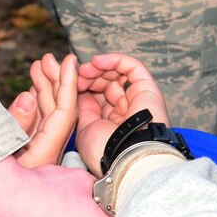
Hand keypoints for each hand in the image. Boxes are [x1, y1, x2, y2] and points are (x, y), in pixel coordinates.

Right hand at [0, 53, 112, 216]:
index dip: (68, 85)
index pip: (64, 114)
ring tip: (40, 63)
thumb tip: (29, 97)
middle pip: (59, 110)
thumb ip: (14, 126)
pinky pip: (36, 122)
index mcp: (44, 155)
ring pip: (47, 114)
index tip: (69, 61)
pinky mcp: (25, 153)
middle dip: (56, 81)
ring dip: (45, 88)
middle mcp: (44, 153)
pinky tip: (31, 85)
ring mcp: (35, 152)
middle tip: (52, 56)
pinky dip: (34, 102)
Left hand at [76, 53, 169, 176]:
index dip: (83, 88)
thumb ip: (84, 108)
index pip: (97, 98)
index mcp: (112, 125)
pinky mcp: (149, 89)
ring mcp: (138, 100)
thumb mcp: (85, 128)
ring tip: (85, 69)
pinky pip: (132, 67)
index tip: (67, 84)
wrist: (125, 156)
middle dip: (89, 77)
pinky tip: (97, 62)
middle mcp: (126, 112)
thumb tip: (79, 90)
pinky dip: (115, 60)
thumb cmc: (103, 150)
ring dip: (99, 68)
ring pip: (118, 74)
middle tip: (76, 75)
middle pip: (106, 85)